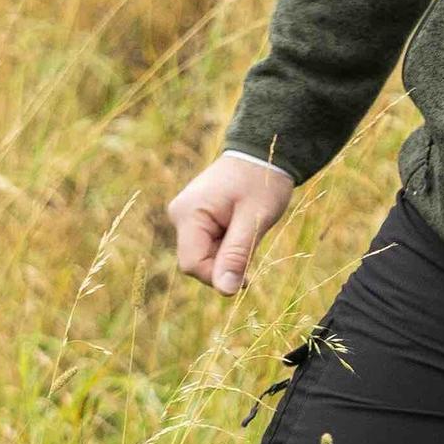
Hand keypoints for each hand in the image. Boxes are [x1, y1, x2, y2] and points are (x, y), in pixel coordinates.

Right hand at [168, 154, 293, 295]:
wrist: (262, 152)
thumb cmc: (261, 181)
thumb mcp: (254, 220)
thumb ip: (236, 255)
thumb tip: (225, 292)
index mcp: (189, 214)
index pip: (192, 264)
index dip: (217, 276)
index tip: (247, 277)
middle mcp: (180, 215)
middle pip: (196, 261)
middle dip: (225, 263)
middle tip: (252, 243)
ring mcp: (186, 216)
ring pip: (204, 255)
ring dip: (228, 254)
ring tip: (248, 230)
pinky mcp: (195, 217)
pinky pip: (208, 244)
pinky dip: (226, 245)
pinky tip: (241, 229)